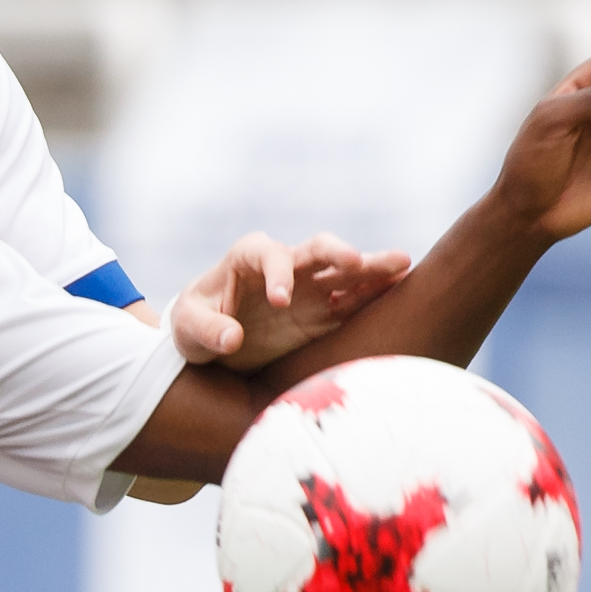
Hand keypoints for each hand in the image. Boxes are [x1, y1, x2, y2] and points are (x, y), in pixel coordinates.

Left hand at [167, 230, 412, 368]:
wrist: (211, 341)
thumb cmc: (195, 325)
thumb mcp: (187, 329)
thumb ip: (206, 331)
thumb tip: (231, 339)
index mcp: (248, 258)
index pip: (267, 254)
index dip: (277, 273)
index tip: (279, 302)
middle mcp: (286, 266)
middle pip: (317, 250)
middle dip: (338, 253)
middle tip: (356, 262)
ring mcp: (310, 289)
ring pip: (345, 273)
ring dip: (372, 269)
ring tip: (403, 265)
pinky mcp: (324, 314)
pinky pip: (355, 303)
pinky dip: (377, 297)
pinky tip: (404, 291)